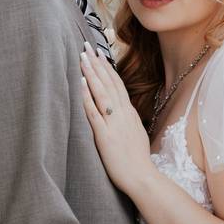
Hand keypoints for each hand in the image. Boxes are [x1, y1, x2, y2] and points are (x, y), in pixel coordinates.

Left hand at [79, 42, 151, 193]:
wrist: (142, 178)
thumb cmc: (137, 160)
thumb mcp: (135, 133)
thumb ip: (127, 120)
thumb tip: (121, 110)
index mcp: (129, 113)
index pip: (117, 84)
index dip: (107, 68)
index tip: (98, 53)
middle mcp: (123, 114)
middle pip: (109, 83)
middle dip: (97, 63)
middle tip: (86, 46)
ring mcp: (114, 124)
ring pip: (102, 93)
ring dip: (91, 73)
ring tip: (82, 58)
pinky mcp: (105, 136)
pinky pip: (94, 112)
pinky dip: (87, 96)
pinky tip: (81, 83)